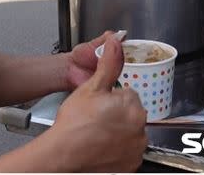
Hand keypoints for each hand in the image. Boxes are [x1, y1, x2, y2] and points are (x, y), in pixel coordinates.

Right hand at [49, 37, 147, 172]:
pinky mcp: (130, 166)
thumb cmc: (74, 124)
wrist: (63, 156)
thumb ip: (108, 63)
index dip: (110, 98)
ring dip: (117, 133)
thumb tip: (116, 41)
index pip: (127, 95)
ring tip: (95, 134)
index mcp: (133, 107)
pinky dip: (116, 151)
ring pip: (129, 134)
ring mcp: (136, 150)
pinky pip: (126, 153)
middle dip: (116, 115)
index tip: (98, 105)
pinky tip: (99, 148)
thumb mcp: (90, 87)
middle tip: (94, 119)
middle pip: (130, 115)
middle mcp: (140, 129)